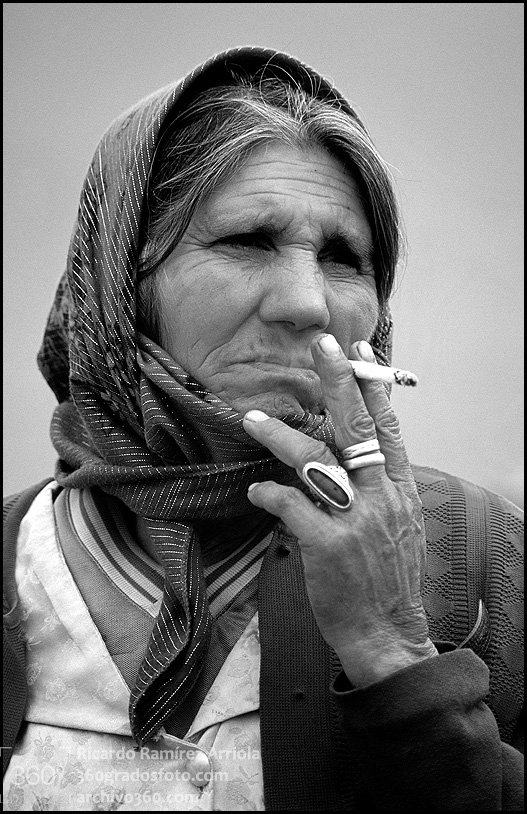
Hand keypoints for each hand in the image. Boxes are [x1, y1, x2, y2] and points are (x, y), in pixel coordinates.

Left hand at [242, 333, 436, 686]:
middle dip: (337, 381)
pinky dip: (269, 495)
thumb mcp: (398, 524)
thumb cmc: (388, 577)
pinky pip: (291, 507)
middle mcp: (381, 496)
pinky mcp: (328, 547)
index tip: (359, 349)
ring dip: (280, 436)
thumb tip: (352, 454)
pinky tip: (254, 491)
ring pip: (316, 461)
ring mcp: (355, 521)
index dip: (372, 385)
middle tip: (320, 344)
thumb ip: (377, 485)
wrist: (388, 633)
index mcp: (398, 488)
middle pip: (357, 428)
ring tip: (251, 418)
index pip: (387, 425)